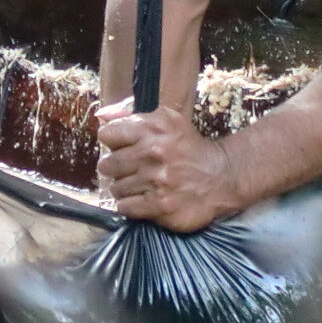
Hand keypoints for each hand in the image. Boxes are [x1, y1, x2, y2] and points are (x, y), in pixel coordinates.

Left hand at [94, 98, 243, 232]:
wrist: (220, 177)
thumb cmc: (188, 148)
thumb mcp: (167, 120)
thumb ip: (130, 114)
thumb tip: (101, 116)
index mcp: (153, 128)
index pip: (107, 135)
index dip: (113, 142)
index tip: (124, 147)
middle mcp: (153, 152)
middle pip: (107, 164)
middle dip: (116, 168)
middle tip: (131, 170)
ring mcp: (156, 181)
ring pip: (115, 188)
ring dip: (125, 188)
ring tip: (141, 185)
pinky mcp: (160, 205)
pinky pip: (125, 207)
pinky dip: (130, 206)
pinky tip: (143, 199)